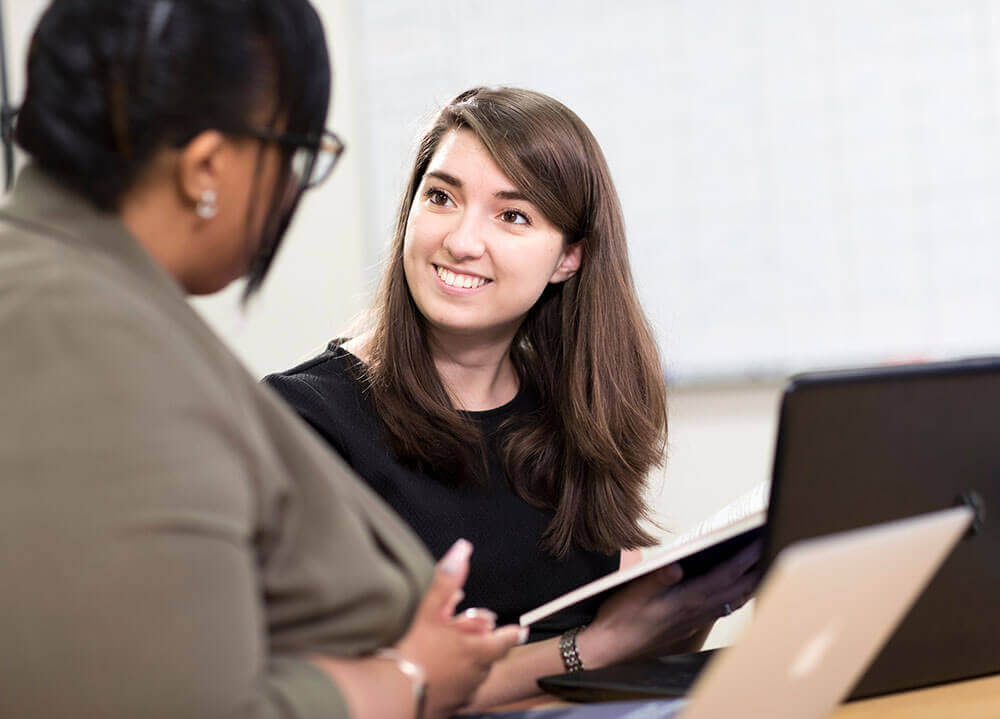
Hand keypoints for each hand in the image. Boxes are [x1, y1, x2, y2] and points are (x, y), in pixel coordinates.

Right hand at [395, 539, 526, 718]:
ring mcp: (462, 694)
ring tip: (450, 652)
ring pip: (472, 675)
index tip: (519, 630)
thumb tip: (463, 549)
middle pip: (487, 657)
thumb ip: (448, 579)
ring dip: (466, 663)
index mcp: (477, 651)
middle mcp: (475, 675)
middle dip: (481, 643)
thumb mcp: (430, 610)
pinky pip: (457, 691)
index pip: (504, 641)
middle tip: (469, 634)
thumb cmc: (412, 650)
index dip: (511, 634)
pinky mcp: (447, 708)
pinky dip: (452, 680)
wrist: (390, 693)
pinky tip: (436, 674)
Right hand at [579, 540, 761, 666]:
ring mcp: (696, 619)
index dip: (745, 558)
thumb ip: (657, 579)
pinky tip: (740, 592)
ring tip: (764, 567)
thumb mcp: (633, 593)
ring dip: (752, 584)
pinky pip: (724, 609)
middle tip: (770, 546)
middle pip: (737, 588)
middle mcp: (697, 611)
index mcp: (687, 599)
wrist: (612, 645)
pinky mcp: (691, 624)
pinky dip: (738, 597)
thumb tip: (676, 567)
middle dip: (756, 567)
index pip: (725, 575)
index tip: (759, 541)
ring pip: (734, 600)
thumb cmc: (621, 617)